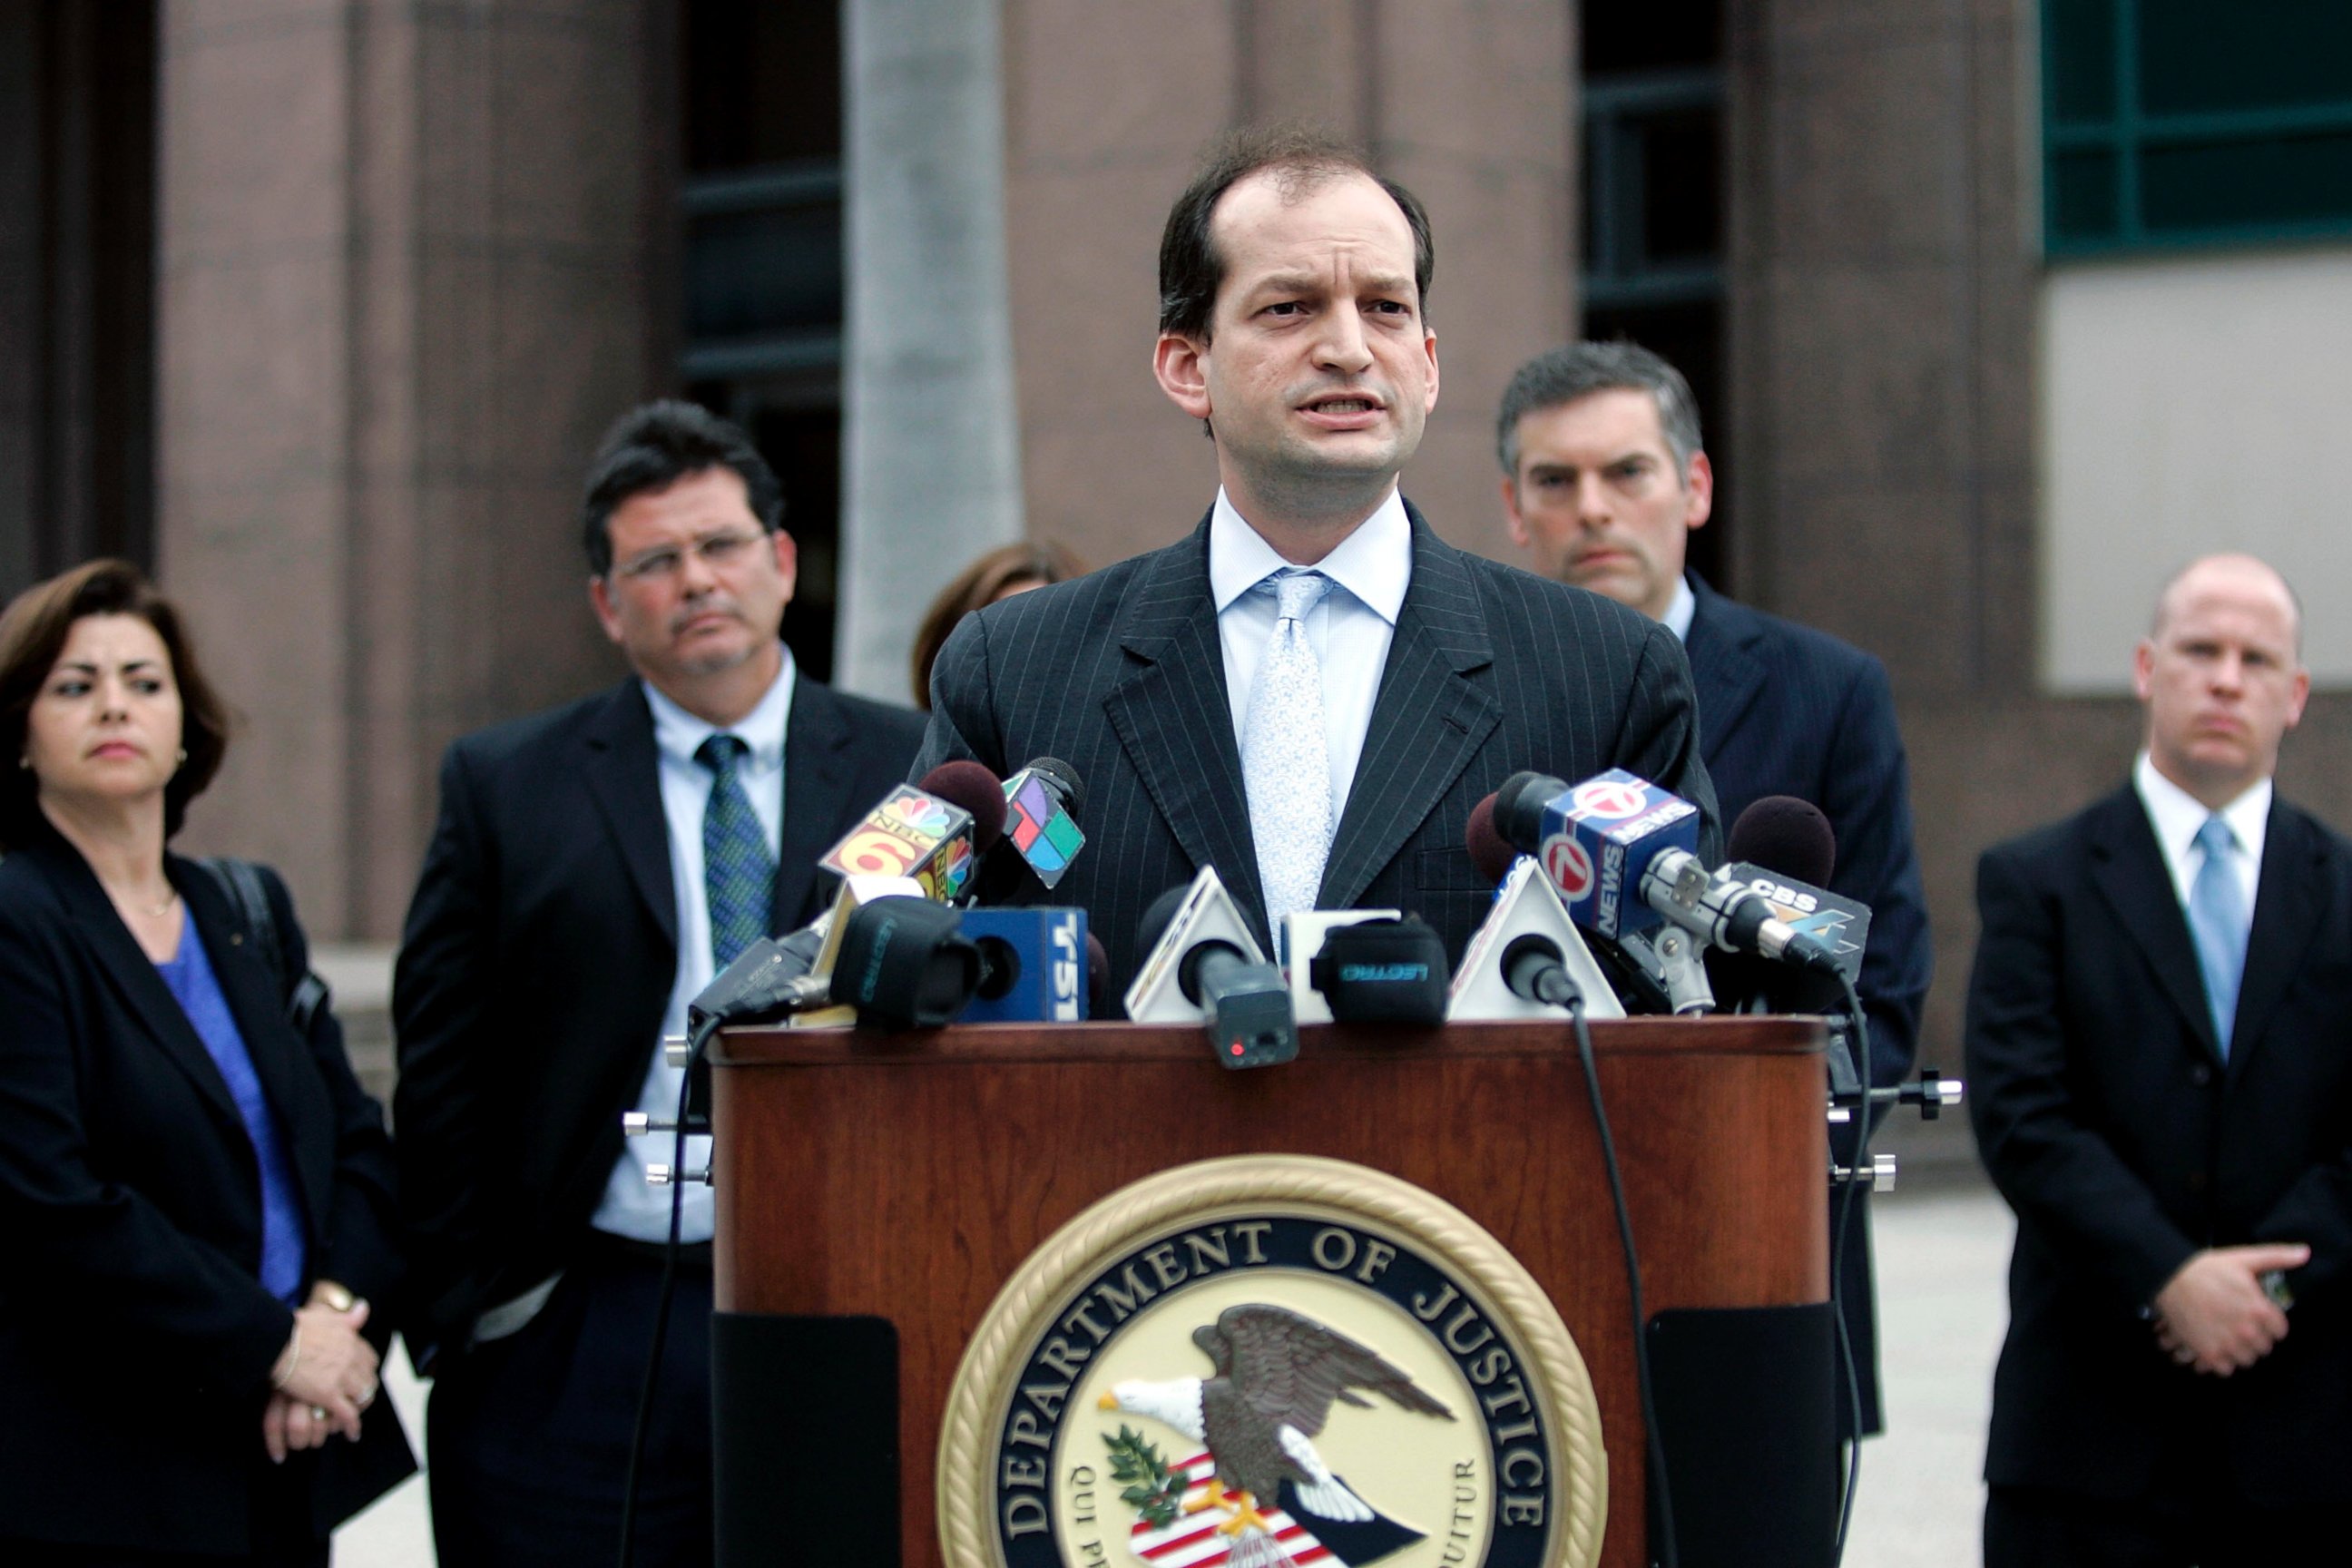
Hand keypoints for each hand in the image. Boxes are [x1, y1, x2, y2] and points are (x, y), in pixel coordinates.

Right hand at [266, 1296, 379, 1454]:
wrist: (277, 1341)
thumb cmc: (294, 1327)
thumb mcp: (327, 1316)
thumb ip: (347, 1317)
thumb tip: (364, 1308)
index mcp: (352, 1340)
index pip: (369, 1358)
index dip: (365, 1369)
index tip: (360, 1376)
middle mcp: (352, 1358)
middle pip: (368, 1378)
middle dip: (365, 1390)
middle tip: (359, 1400)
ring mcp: (342, 1377)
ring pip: (362, 1396)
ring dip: (360, 1407)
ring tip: (356, 1417)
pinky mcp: (329, 1395)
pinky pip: (348, 1415)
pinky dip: (352, 1426)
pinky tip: (352, 1434)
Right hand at [2151, 1243, 2308, 1375]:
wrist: (2168, 1279)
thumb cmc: (2206, 1269)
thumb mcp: (2243, 1258)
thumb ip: (2277, 1257)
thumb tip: (2305, 1253)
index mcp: (2260, 1310)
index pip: (2280, 1332)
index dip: (2270, 1324)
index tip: (2258, 1318)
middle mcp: (2248, 1331)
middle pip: (2263, 1348)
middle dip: (2255, 1338)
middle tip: (2240, 1327)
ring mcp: (2228, 1344)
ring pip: (2246, 1360)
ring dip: (2239, 1351)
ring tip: (2227, 1338)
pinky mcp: (2209, 1353)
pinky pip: (2226, 1369)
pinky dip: (2221, 1362)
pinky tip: (2215, 1347)